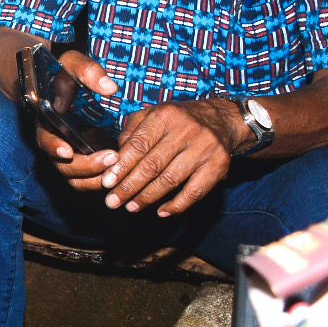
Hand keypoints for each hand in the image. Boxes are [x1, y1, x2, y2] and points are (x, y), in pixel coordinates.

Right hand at [32, 49, 120, 188]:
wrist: (66, 81)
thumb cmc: (67, 71)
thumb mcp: (73, 64)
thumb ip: (88, 71)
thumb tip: (110, 88)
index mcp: (46, 122)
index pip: (44, 141)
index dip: (54, 148)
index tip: (68, 151)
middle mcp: (56, 143)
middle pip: (64, 167)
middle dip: (87, 167)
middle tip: (112, 157)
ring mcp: (71, 155)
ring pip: (78, 179)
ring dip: (98, 178)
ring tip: (120, 165)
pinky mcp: (86, 160)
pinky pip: (92, 179)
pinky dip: (105, 179)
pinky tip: (124, 169)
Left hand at [100, 99, 243, 215]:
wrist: (221, 120)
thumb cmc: (177, 120)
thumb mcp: (153, 114)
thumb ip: (132, 132)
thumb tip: (114, 157)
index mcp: (165, 116)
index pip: (138, 145)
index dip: (121, 166)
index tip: (106, 183)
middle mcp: (186, 131)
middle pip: (152, 165)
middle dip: (129, 186)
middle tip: (113, 201)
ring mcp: (204, 149)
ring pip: (171, 180)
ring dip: (148, 197)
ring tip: (131, 207)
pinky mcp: (219, 166)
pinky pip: (195, 192)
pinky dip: (177, 205)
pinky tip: (161, 212)